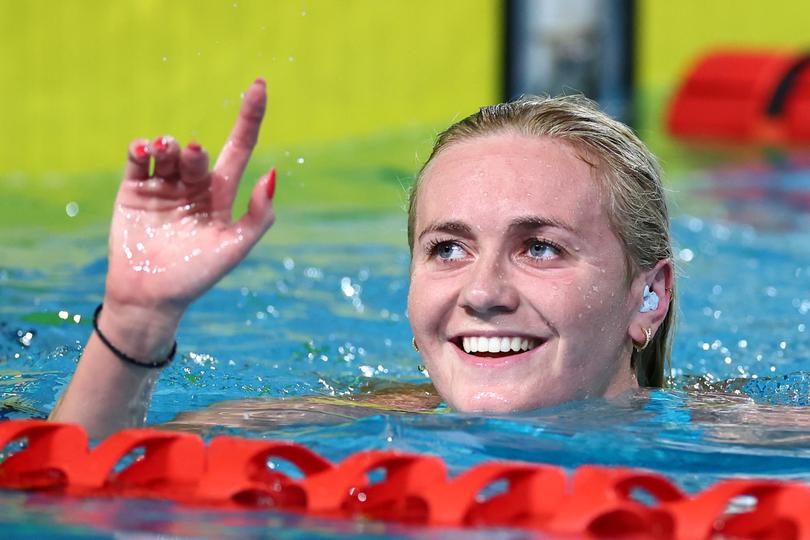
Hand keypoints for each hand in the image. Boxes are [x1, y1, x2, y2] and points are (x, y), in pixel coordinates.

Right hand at [104, 79, 274, 317]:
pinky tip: (143, 149)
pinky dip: (140, 148)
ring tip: (160, 148)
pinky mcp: (133, 190)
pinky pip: (137, 159)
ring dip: (167, 144)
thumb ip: (258, 215)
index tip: (259, 84)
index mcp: (220, 195)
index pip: (239, 147)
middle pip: (196, 152)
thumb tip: (272, 174)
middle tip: (190, 151)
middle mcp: (193, 186)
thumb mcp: (235, 248)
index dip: (250, 117)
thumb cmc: (197, 275)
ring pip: (167, 150)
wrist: (151, 297)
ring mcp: (162, 186)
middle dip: (192, 149)